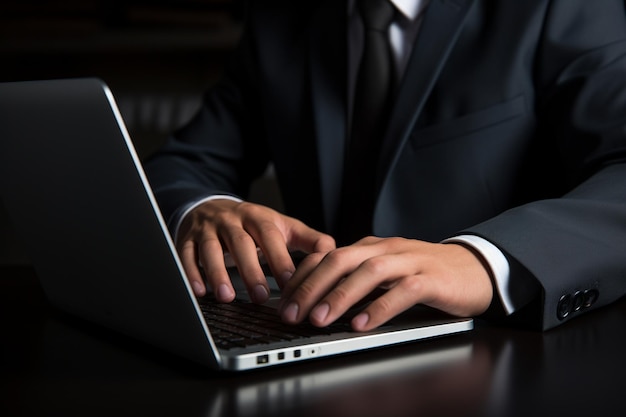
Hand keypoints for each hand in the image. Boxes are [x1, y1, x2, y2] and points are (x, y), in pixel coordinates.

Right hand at [176, 199, 334, 302]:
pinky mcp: (188, 238)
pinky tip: (199, 291)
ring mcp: (208, 228)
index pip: (270, 236)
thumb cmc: (252, 224)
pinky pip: (186, 254)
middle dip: (250, 269)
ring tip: (227, 297)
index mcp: (259, 217)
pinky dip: (191, 273)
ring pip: (211, 248)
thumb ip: (308, 240)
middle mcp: (232, 220)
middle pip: (240, 242)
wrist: (212, 206)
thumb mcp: (282, 226)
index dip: (279, 259)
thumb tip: (333, 253)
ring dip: (218, 273)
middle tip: (260, 296)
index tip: (289, 283)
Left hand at [279, 237, 493, 330]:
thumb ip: (358, 278)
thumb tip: (319, 299)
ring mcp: (410, 261)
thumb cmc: (426, 273)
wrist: (475, 268)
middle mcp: (387, 250)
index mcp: (371, 247)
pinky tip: (362, 324)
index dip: (302, 276)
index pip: (328, 255)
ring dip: (340, 296)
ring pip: (369, 272)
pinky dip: (380, 308)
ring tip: (319, 319)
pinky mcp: (432, 279)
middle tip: (292, 313)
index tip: (284, 300)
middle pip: (341, 260)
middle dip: (312, 287)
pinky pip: (403, 291)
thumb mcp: (386, 272)